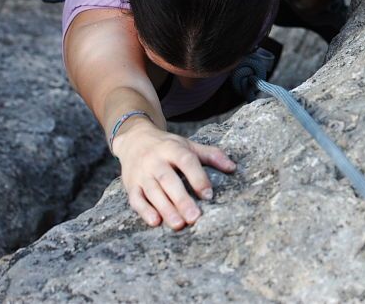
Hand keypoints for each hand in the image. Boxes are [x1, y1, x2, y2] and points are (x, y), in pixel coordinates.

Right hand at [112, 119, 236, 229]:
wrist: (135, 139)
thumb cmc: (168, 146)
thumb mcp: (189, 145)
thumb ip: (211, 155)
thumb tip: (233, 168)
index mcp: (173, 149)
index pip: (186, 162)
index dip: (198, 178)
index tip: (209, 195)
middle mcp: (155, 161)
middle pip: (168, 180)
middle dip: (181, 200)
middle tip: (195, 218)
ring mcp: (141, 173)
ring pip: (153, 192)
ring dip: (166, 209)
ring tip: (179, 224)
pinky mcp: (131, 185)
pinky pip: (135, 199)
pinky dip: (144, 211)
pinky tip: (155, 222)